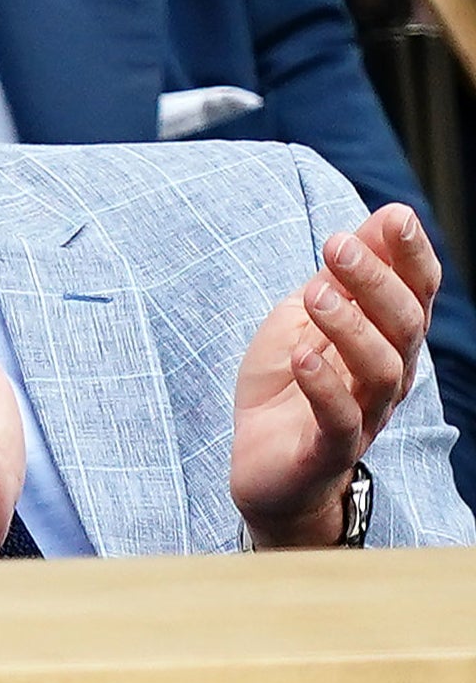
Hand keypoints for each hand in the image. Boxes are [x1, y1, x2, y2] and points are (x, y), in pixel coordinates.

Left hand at [231, 204, 438, 546]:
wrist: (266, 465)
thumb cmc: (289, 383)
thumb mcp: (305, 317)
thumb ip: (340, 276)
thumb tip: (384, 218)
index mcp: (387, 339)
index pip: (415, 293)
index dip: (412, 256)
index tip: (396, 216)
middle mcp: (388, 375)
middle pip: (402, 325)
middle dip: (375, 281)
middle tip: (337, 246)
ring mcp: (363, 414)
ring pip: (380, 369)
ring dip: (350, 327)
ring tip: (316, 295)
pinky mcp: (328, 449)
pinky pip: (340, 418)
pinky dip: (324, 385)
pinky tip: (303, 356)